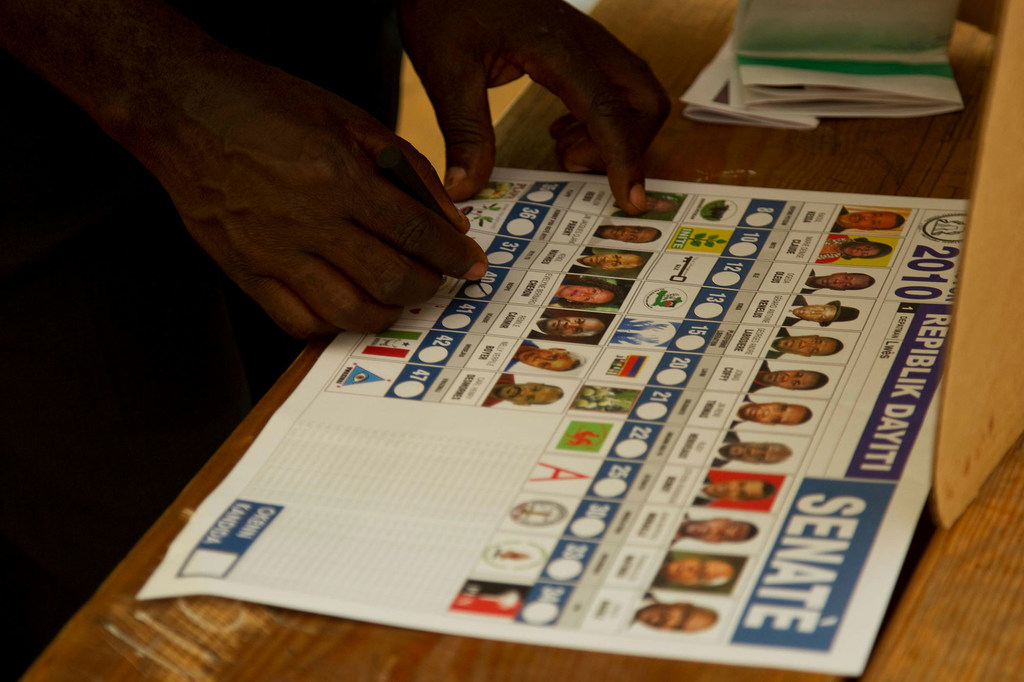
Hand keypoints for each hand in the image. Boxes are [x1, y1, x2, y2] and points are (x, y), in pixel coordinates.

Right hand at [142, 60, 487, 336]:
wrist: (182, 109)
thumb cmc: (267, 104)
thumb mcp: (349, 116)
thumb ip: (407, 168)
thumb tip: (449, 218)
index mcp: (338, 176)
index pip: (416, 232)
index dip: (453, 255)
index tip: (472, 266)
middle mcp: (308, 221)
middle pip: (390, 279)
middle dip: (428, 286)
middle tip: (437, 280)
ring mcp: (272, 253)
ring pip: (348, 312)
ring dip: (387, 312)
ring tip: (397, 296)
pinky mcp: (244, 271)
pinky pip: (296, 321)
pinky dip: (332, 323)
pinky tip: (347, 305)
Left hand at [399, 0, 668, 213]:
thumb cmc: (446, 7)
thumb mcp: (446, 72)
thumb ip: (464, 133)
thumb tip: (464, 189)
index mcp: (556, 47)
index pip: (608, 109)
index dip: (623, 159)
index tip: (631, 201)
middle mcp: (584, 42)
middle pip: (645, 98)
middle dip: (629, 145)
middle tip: (575, 165)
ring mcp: (587, 42)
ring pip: (637, 93)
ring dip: (616, 134)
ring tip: (563, 150)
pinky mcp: (580, 47)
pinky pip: (616, 87)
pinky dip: (604, 119)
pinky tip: (561, 132)